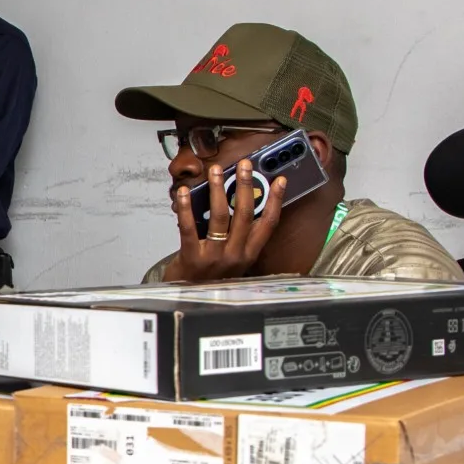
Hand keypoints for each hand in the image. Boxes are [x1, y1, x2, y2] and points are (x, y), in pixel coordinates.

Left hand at [162, 159, 285, 283]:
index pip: (268, 224)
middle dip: (245, 186)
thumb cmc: (209, 275)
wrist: (187, 298)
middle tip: (244, 165)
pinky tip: (184, 192)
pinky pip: (189, 227)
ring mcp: (214, 257)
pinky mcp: (192, 257)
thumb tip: (236, 200)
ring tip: (216, 171)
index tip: (279, 180)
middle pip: (244, 215)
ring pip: (220, 217)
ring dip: (218, 190)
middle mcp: (235, 255)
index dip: (275, 201)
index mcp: (249, 254)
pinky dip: (186, 207)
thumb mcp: (232, 259)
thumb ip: (237, 235)